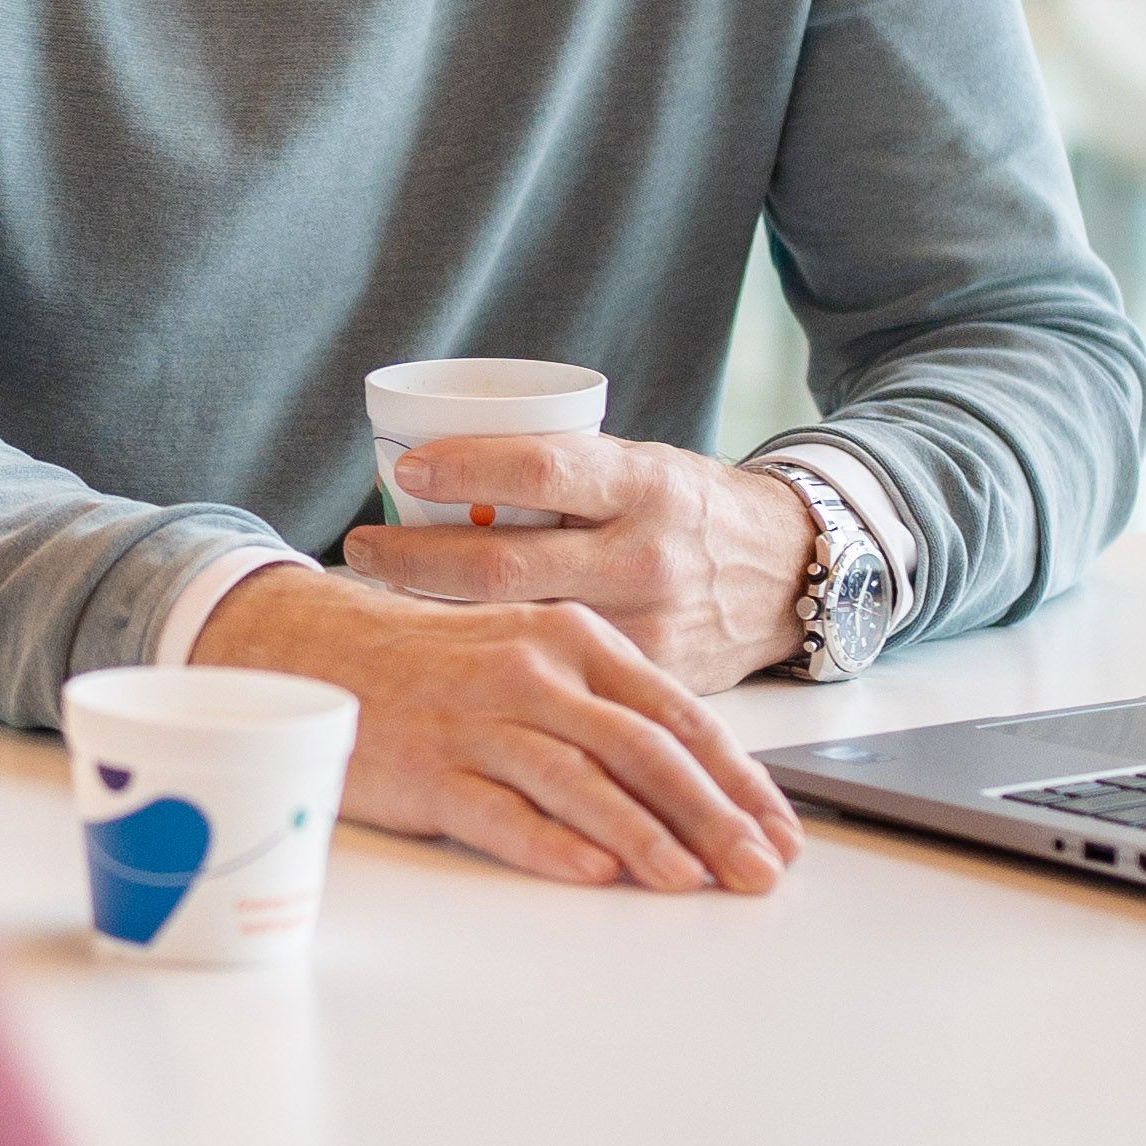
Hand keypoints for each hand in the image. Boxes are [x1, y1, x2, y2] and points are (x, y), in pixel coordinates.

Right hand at [194, 562, 800, 895]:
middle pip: (644, 749)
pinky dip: (552, 845)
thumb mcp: (535, 657)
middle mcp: (535, 672)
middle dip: (714, 816)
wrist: (321, 652)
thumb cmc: (444, 667)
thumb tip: (698, 784)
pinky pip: (501, 812)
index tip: (782, 830)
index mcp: (575, 640)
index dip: (740, 778)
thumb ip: (608, 707)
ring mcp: (480, 719)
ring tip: (692, 880)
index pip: (679, 714)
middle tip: (759, 870)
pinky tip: (594, 875)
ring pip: (581, 780)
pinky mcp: (430, 768)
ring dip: (645, 836)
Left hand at [345, 432, 816, 693]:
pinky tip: (447, 654)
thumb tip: (439, 470)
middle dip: (416, 559)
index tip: (406, 465)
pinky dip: (493, 662)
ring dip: (438, 616)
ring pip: (517, 630)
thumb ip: (563, 476)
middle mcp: (643, 555)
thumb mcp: (638, 468)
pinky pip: (556, 677)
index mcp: (641, 484)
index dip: (467, 467)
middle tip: (361, 545)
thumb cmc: (687, 508)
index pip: (542, 469)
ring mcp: (645, 625)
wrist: (785, 572)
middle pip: (507, 565)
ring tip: (382, 595)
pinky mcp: (646, 680)